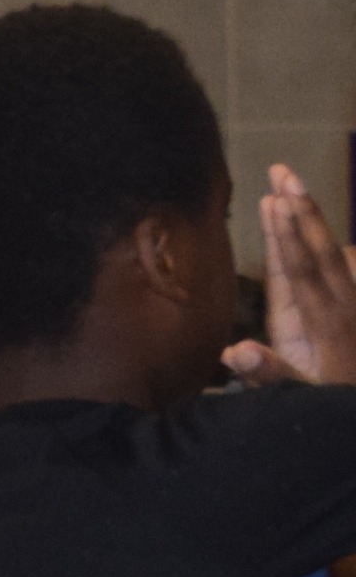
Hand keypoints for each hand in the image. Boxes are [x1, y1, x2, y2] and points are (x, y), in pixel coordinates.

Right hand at [235, 167, 355, 388]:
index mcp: (326, 324)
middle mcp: (342, 306)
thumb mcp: (303, 398)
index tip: (274, 203)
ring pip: (331, 253)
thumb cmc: (334, 404)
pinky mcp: (352, 307)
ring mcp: (351, 304)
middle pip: (321, 250)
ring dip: (310, 218)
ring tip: (287, 186)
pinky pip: (339, 267)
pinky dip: (323, 244)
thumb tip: (234, 352)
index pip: (302, 272)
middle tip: (283, 171)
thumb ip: (271, 375)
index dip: (286, 238)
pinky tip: (310, 225)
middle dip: (302, 209)